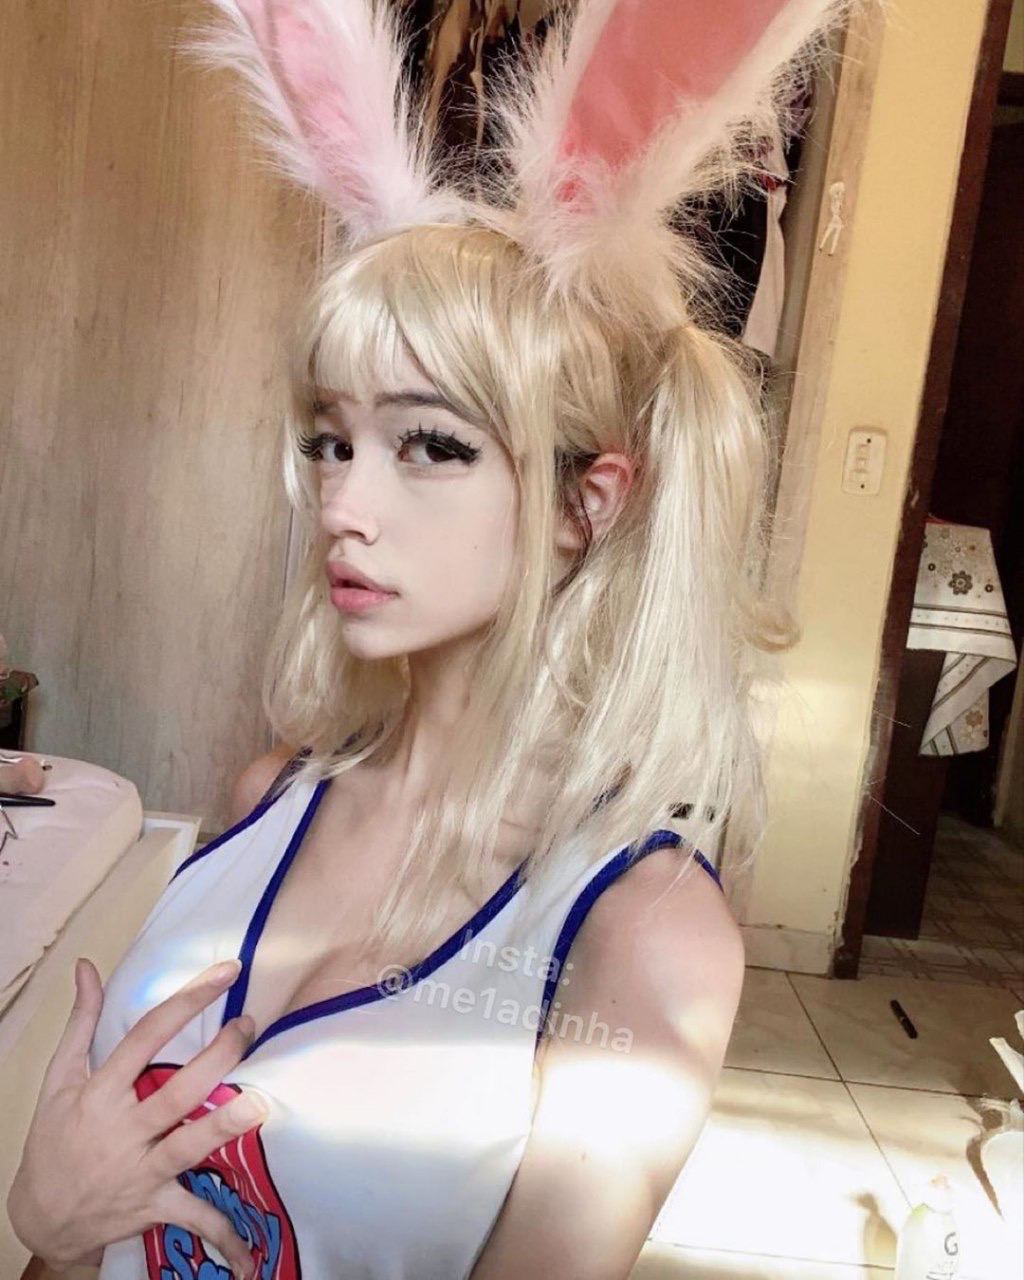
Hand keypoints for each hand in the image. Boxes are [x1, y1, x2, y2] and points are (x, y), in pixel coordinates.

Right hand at [7, 956, 265, 1279]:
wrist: (40, 1216)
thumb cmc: (55, 1139)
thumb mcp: (59, 1079)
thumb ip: (81, 1021)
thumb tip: (88, 967)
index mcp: (100, 1092)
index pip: (147, 1035)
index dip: (188, 1000)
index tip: (227, 972)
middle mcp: (122, 1129)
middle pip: (173, 1090)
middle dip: (215, 1059)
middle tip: (249, 1026)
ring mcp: (139, 1169)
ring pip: (185, 1146)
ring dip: (220, 1128)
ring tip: (257, 1106)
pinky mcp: (152, 1205)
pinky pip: (191, 1217)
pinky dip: (222, 1234)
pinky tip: (252, 1250)